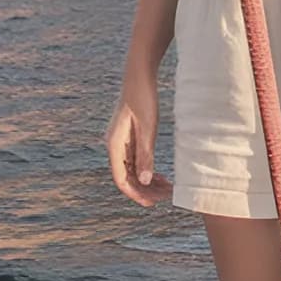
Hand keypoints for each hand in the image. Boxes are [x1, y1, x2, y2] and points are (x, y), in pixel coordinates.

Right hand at [106, 74, 173, 207]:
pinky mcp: (128, 138)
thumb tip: (145, 182)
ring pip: (132, 170)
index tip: (152, 203)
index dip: (136, 194)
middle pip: (127, 177)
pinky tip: (161, 175)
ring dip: (147, 181)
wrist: (139, 77)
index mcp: (114, 145)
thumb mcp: (148, 129)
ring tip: (167, 187)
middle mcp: (114, 146)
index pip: (121, 180)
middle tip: (166, 196)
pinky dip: (147, 169)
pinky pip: (135, 160)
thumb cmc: (143, 99)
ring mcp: (121, 142)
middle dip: (145, 190)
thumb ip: (145, 155)